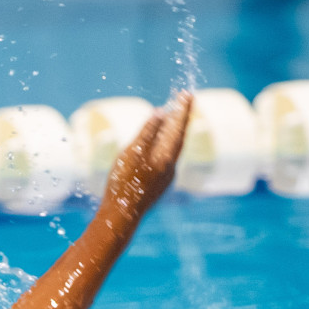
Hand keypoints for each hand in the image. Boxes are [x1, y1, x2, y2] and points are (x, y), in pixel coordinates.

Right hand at [101, 91, 192, 223]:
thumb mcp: (133, 153)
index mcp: (166, 156)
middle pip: (179, 136)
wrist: (121, 215)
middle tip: (183, 100)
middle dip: (180, 118)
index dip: (182, 109)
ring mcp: (166, 177)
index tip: (187, 94)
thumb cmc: (124, 183)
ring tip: (172, 117)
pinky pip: (166, 157)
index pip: (179, 127)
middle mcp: (171, 166)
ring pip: (173, 148)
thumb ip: (148, 132)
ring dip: (173, 131)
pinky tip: (159, 144)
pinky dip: (166, 144)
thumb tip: (161, 112)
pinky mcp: (158, 184)